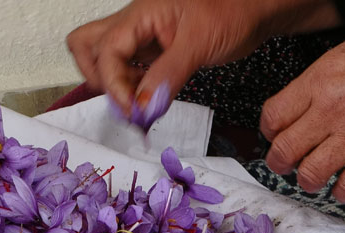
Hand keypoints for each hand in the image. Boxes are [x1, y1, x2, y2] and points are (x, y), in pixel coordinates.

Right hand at [67, 0, 340, 115]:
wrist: (256, 10)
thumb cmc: (233, 11)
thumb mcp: (199, 44)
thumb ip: (167, 76)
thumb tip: (143, 106)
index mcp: (140, 16)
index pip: (106, 52)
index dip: (113, 85)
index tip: (132, 111)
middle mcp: (135, 24)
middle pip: (88, 47)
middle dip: (99, 79)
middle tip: (126, 104)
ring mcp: (143, 37)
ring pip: (105, 58)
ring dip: (113, 85)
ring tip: (138, 105)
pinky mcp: (155, 51)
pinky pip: (129, 69)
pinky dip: (132, 88)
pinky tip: (148, 101)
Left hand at [261, 8, 344, 202]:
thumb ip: (321, 82)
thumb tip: (306, 105)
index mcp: (319, 81)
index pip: (272, 117)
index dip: (269, 131)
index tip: (275, 135)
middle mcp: (330, 111)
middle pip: (284, 151)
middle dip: (279, 162)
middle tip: (285, 164)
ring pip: (309, 175)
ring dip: (308, 180)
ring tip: (314, 176)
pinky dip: (342, 192)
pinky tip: (344, 185)